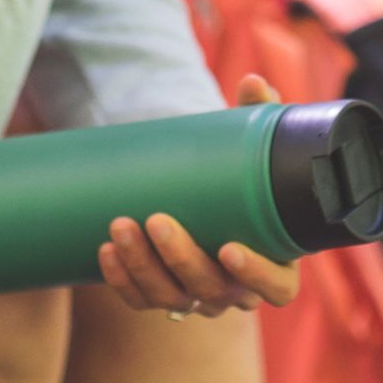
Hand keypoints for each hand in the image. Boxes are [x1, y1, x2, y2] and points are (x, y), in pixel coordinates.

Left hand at [94, 75, 305, 318]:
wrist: (208, 198)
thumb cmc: (242, 177)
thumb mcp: (254, 148)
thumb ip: (260, 117)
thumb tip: (253, 82)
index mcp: (276, 262)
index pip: (277, 288)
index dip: (255, 275)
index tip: (228, 247)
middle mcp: (238, 290)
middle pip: (213, 290)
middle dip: (180, 258)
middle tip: (158, 219)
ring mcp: (200, 297)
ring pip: (172, 299)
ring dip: (142, 266)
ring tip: (120, 225)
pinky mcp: (164, 296)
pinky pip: (142, 300)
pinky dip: (122, 280)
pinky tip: (105, 250)